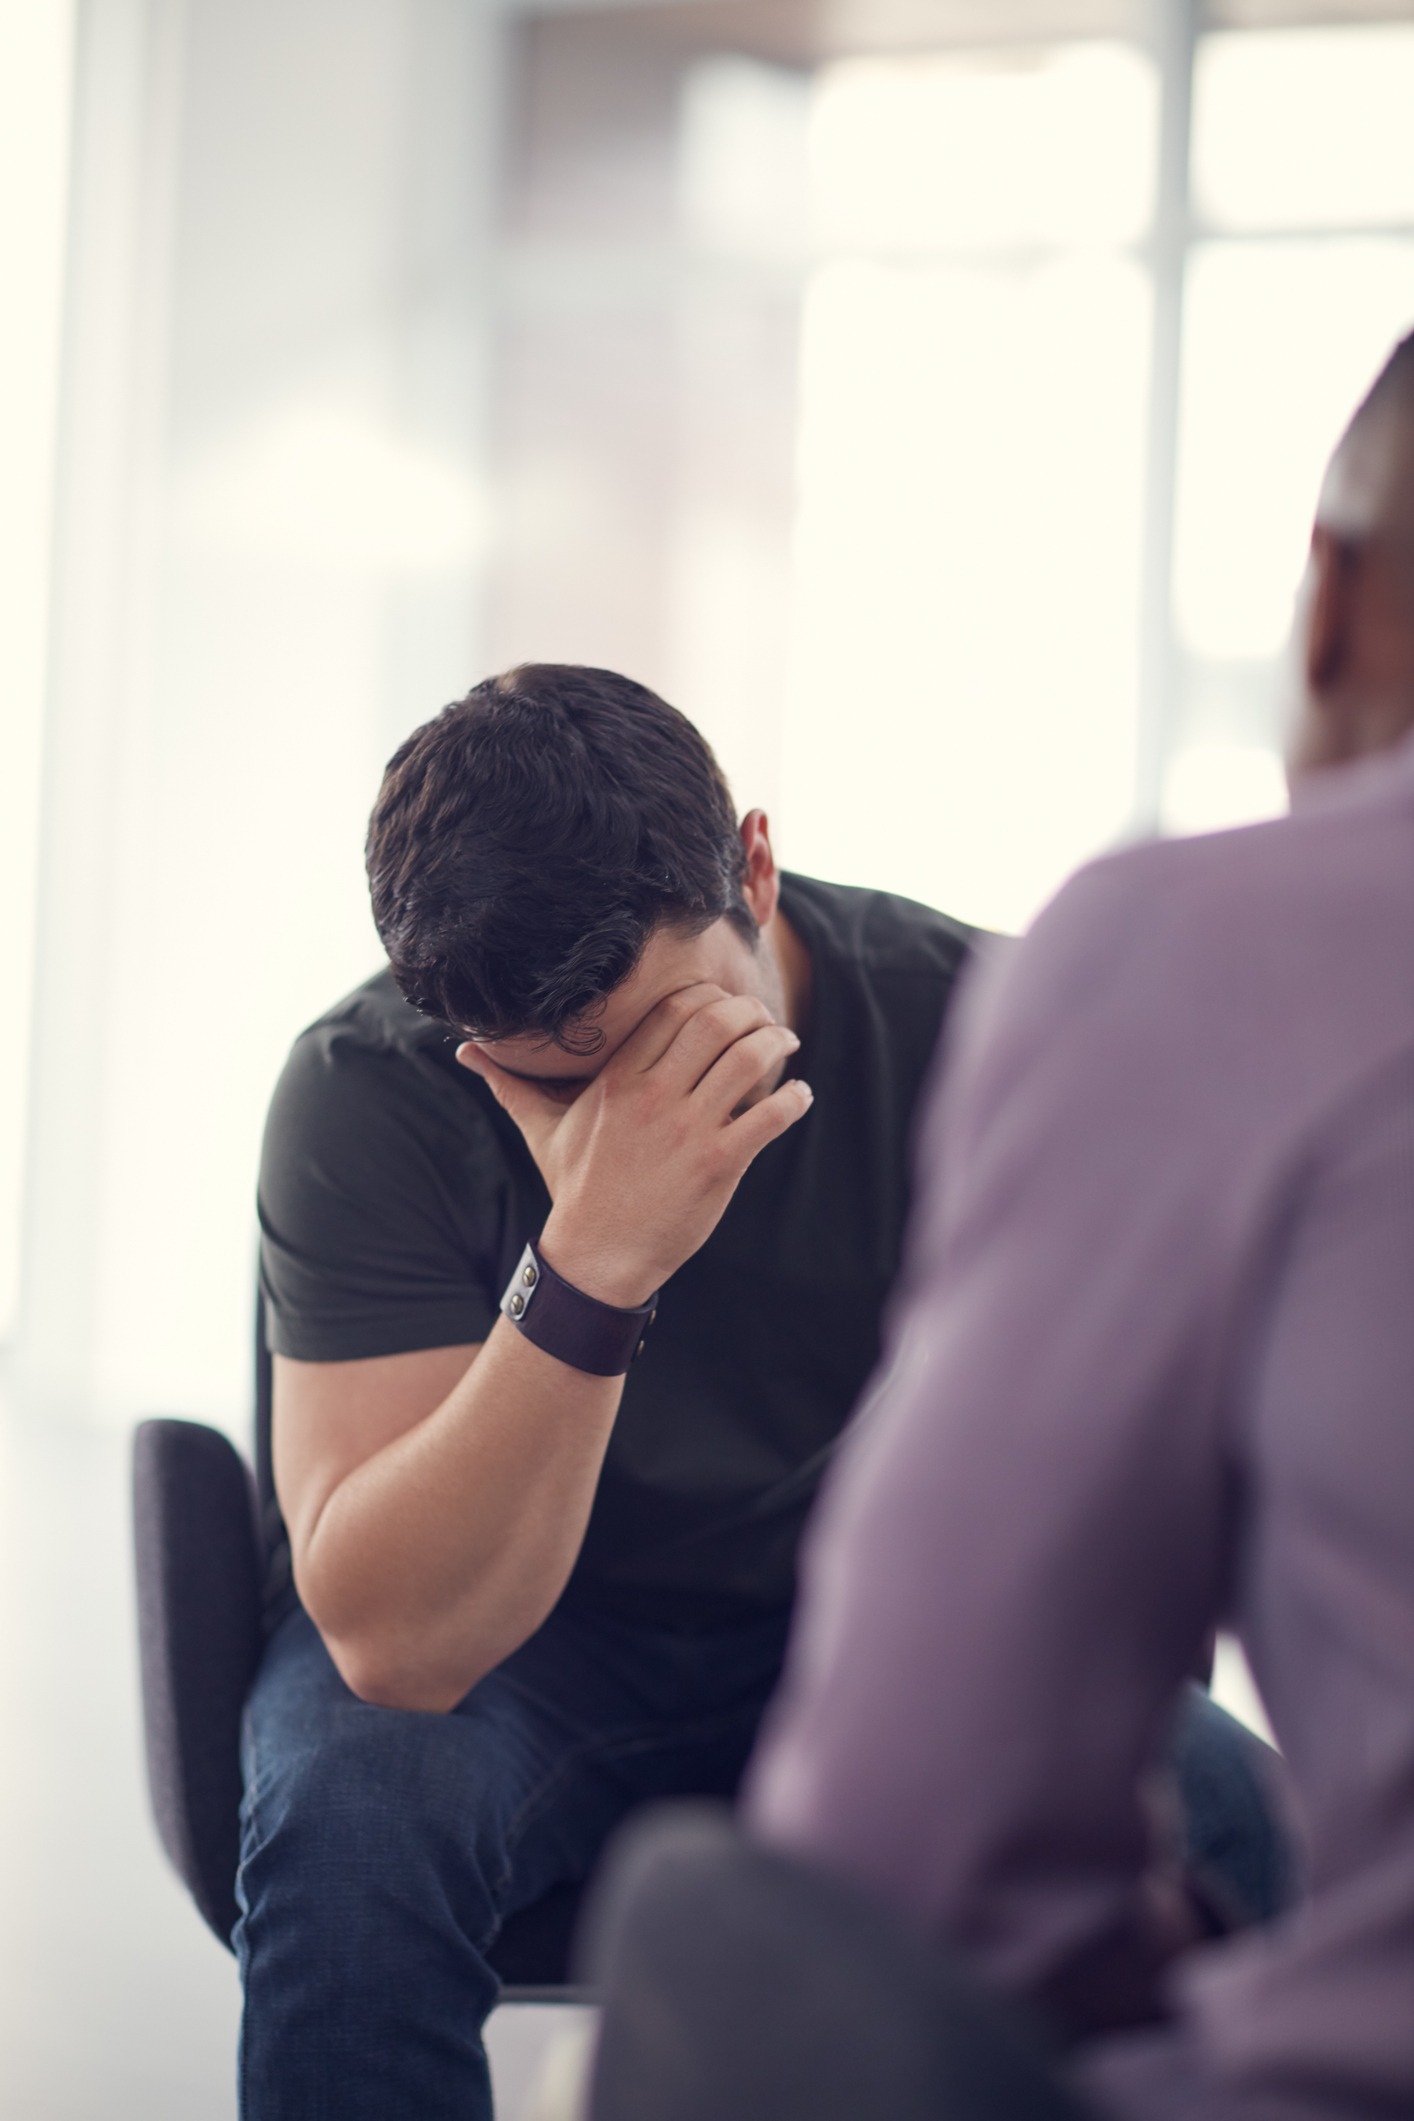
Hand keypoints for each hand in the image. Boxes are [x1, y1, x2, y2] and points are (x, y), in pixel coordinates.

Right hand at [456, 985, 812, 1304]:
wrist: (596, 1258)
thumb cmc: (574, 1188)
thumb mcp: (541, 1129)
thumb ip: (509, 1084)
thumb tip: (464, 1053)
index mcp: (616, 1079)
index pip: (674, 1008)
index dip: (709, 997)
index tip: (725, 1007)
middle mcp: (652, 1096)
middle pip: (715, 1022)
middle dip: (750, 1012)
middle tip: (766, 1023)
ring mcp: (686, 1130)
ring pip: (747, 1059)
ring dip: (777, 1044)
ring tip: (787, 1047)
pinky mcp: (717, 1165)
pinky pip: (769, 1116)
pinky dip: (793, 1099)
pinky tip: (799, 1096)